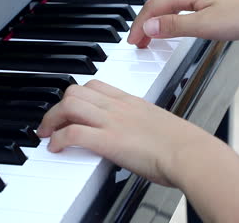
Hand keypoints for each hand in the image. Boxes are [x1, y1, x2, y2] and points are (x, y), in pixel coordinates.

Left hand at [37, 80, 211, 186]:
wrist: (193, 154)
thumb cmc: (183, 144)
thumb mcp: (157, 125)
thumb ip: (140, 123)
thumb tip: (133, 133)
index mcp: (130, 101)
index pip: (94, 85)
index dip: (75, 95)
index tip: (69, 108)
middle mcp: (118, 107)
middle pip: (75, 91)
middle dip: (57, 106)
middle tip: (51, 122)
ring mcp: (112, 122)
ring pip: (69, 106)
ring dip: (51, 120)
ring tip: (46, 134)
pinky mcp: (109, 141)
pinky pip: (72, 133)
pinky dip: (57, 139)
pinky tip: (55, 147)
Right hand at [128, 0, 238, 47]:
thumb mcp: (204, 25)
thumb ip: (173, 26)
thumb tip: (148, 27)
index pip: (153, 7)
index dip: (140, 25)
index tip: (132, 41)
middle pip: (158, 3)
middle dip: (144, 23)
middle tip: (137, 41)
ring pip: (169, 4)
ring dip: (156, 20)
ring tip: (149, 36)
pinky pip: (180, 5)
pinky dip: (169, 17)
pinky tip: (170, 25)